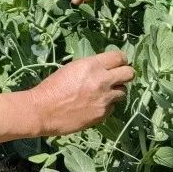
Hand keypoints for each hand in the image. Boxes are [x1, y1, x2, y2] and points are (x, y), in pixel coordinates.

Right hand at [0, 51, 134, 145]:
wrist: (42, 111)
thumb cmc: (52, 87)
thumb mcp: (72, 68)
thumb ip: (91, 67)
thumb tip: (104, 68)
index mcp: (92, 65)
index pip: (119, 57)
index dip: (120, 60)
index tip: (118, 63)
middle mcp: (102, 81)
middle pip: (129, 74)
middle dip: (125, 74)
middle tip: (117, 78)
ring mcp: (104, 99)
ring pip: (123, 92)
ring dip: (115, 91)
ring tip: (103, 94)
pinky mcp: (102, 114)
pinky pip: (112, 107)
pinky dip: (106, 106)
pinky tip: (94, 106)